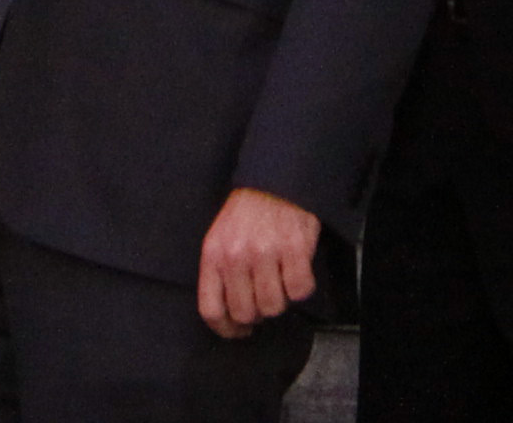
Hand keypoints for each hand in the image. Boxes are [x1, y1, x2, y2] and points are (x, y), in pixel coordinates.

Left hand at [194, 187, 318, 339]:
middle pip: (245, 313)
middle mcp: (237, 255)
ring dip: (279, 301)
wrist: (274, 181)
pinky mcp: (294, 248)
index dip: (226, 329)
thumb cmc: (246, 214)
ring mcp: (266, 252)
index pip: (212, 310)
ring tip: (279, 282)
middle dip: (256, 313)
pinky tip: (296, 272)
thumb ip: (219, 274)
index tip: (237, 331)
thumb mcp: (219, 239)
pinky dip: (301, 287)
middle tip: (263, 299)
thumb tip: (229, 317)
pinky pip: (299, 290)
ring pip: (273, 306)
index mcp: (213, 254)